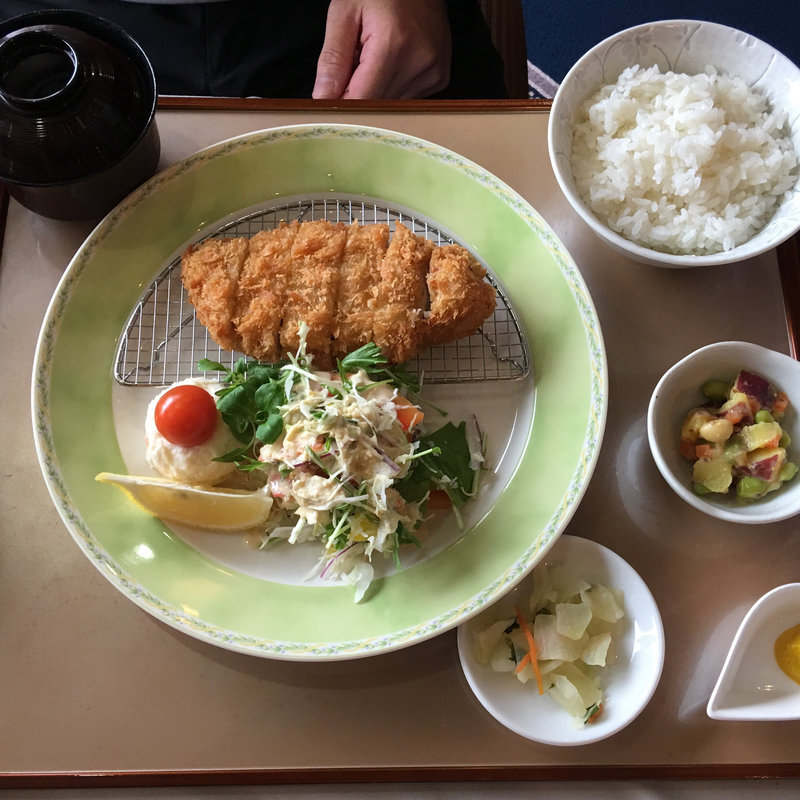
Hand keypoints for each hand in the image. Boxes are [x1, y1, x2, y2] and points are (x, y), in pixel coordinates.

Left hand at [312, 0, 450, 99]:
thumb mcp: (345, 13)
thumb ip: (333, 58)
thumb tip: (324, 98)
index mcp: (393, 45)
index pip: (362, 99)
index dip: (342, 103)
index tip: (332, 97)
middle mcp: (419, 62)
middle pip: (377, 105)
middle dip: (359, 92)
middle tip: (355, 63)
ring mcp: (434, 72)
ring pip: (392, 104)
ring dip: (377, 89)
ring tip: (376, 58)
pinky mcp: (440, 77)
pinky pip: (407, 98)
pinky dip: (393, 86)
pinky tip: (393, 62)